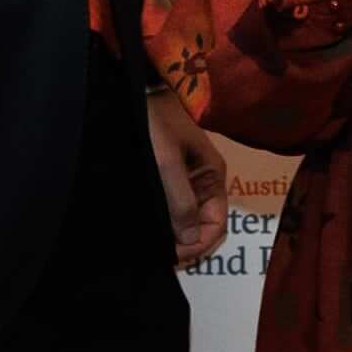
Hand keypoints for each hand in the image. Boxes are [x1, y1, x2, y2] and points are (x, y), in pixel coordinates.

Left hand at [147, 89, 230, 266]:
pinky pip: (174, 208)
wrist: (134, 95)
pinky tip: (151, 231)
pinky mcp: (168, 179)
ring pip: (187, 219)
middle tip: (161, 255)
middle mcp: (204, 182)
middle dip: (187, 243)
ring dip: (175, 235)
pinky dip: (166, 223)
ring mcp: (187, 182)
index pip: (217, 223)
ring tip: (154, 247)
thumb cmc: (155, 124)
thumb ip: (180, 201)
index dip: (199, 243)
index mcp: (213, 176)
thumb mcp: (166, 163)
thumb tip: (190, 241)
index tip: (174, 256)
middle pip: (203, 225)